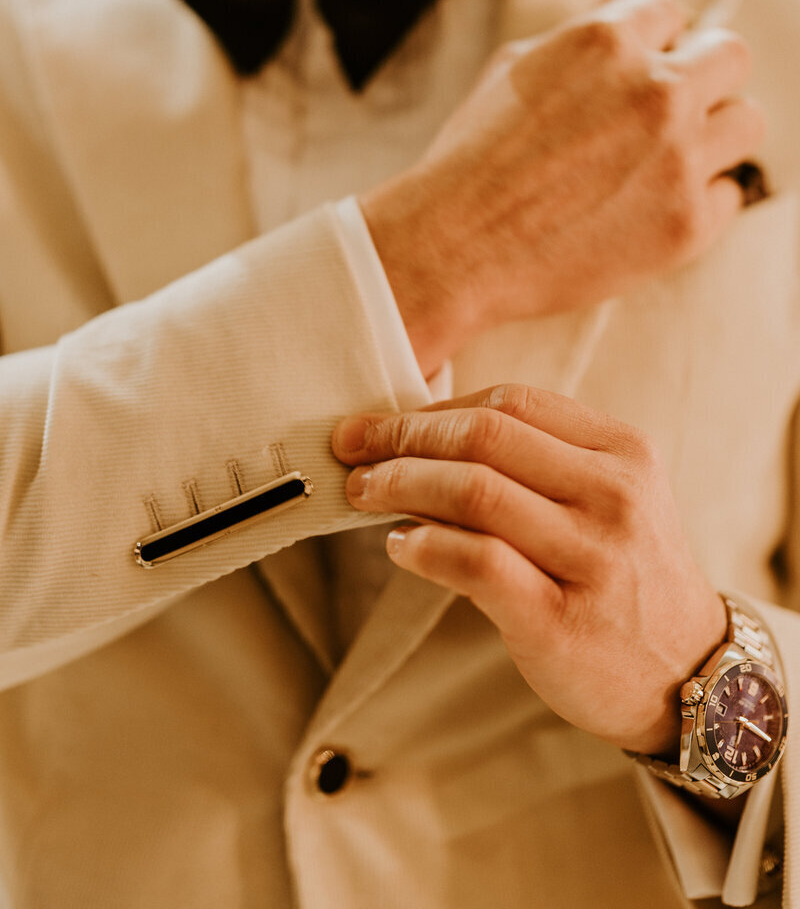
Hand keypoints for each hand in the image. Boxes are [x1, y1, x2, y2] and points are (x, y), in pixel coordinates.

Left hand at [332, 383, 726, 755]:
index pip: (512, 402)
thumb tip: (422, 433)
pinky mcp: (562, 620)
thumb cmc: (626, 575)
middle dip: (403, 436)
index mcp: (623, 452)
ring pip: (475, 491)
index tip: (382, 421)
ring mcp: (592, 558)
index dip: (434, 408)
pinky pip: (476, 563)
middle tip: (354, 448)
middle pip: (485, 435)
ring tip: (364, 491)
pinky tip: (400, 545)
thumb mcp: (608, 498)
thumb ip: (537, 461)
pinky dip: (424, 546)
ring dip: (400, 483)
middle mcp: (614, 496)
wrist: (691, 674)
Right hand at [360, 0, 763, 375]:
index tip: (643, 69)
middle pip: (731, 57)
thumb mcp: (513, 69)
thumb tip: (629, 38)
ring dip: (714, 134)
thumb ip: (581, 44)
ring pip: (746, 122)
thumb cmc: (471, 160)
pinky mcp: (687, 224)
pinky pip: (729, 196)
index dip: (654, 42)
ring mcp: (679, 160)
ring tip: (672, 158)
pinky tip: (655, 207)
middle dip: (702, 76)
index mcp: (609, 42)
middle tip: (672, 109)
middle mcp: (656, 92)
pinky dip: (700, 200)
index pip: (670, 13)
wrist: (454, 246)